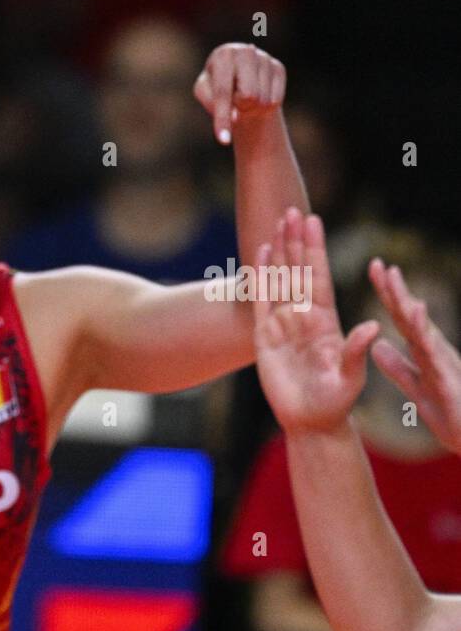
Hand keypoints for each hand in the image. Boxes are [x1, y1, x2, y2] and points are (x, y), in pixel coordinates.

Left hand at [194, 43, 286, 145]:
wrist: (237, 78)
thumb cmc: (215, 89)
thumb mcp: (205, 95)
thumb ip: (214, 105)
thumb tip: (236, 115)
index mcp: (223, 55)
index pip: (223, 92)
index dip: (222, 118)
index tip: (224, 141)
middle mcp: (245, 51)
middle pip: (248, 96)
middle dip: (241, 106)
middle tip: (236, 101)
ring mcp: (264, 58)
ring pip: (262, 100)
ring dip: (252, 106)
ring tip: (245, 97)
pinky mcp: (278, 67)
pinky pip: (274, 99)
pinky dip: (264, 104)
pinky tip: (258, 95)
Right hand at [253, 208, 379, 433]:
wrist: (310, 420)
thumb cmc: (335, 401)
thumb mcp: (351, 378)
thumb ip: (356, 352)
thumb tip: (370, 327)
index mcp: (327, 320)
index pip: (319, 277)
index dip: (315, 250)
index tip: (313, 222)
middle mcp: (305, 316)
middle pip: (299, 271)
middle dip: (296, 241)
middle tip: (292, 210)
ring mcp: (284, 324)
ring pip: (281, 280)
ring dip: (279, 252)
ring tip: (277, 223)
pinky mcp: (265, 337)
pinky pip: (261, 301)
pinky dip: (261, 278)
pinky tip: (260, 255)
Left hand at [368, 259, 460, 455]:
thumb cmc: (452, 414)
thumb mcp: (417, 388)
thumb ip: (398, 368)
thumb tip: (376, 346)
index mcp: (424, 351)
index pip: (401, 318)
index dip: (388, 295)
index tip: (375, 269)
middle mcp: (434, 349)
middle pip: (409, 315)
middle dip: (393, 289)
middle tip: (377, 263)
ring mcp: (441, 360)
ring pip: (420, 326)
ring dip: (405, 300)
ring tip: (392, 276)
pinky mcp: (446, 375)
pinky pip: (431, 350)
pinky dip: (422, 330)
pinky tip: (414, 312)